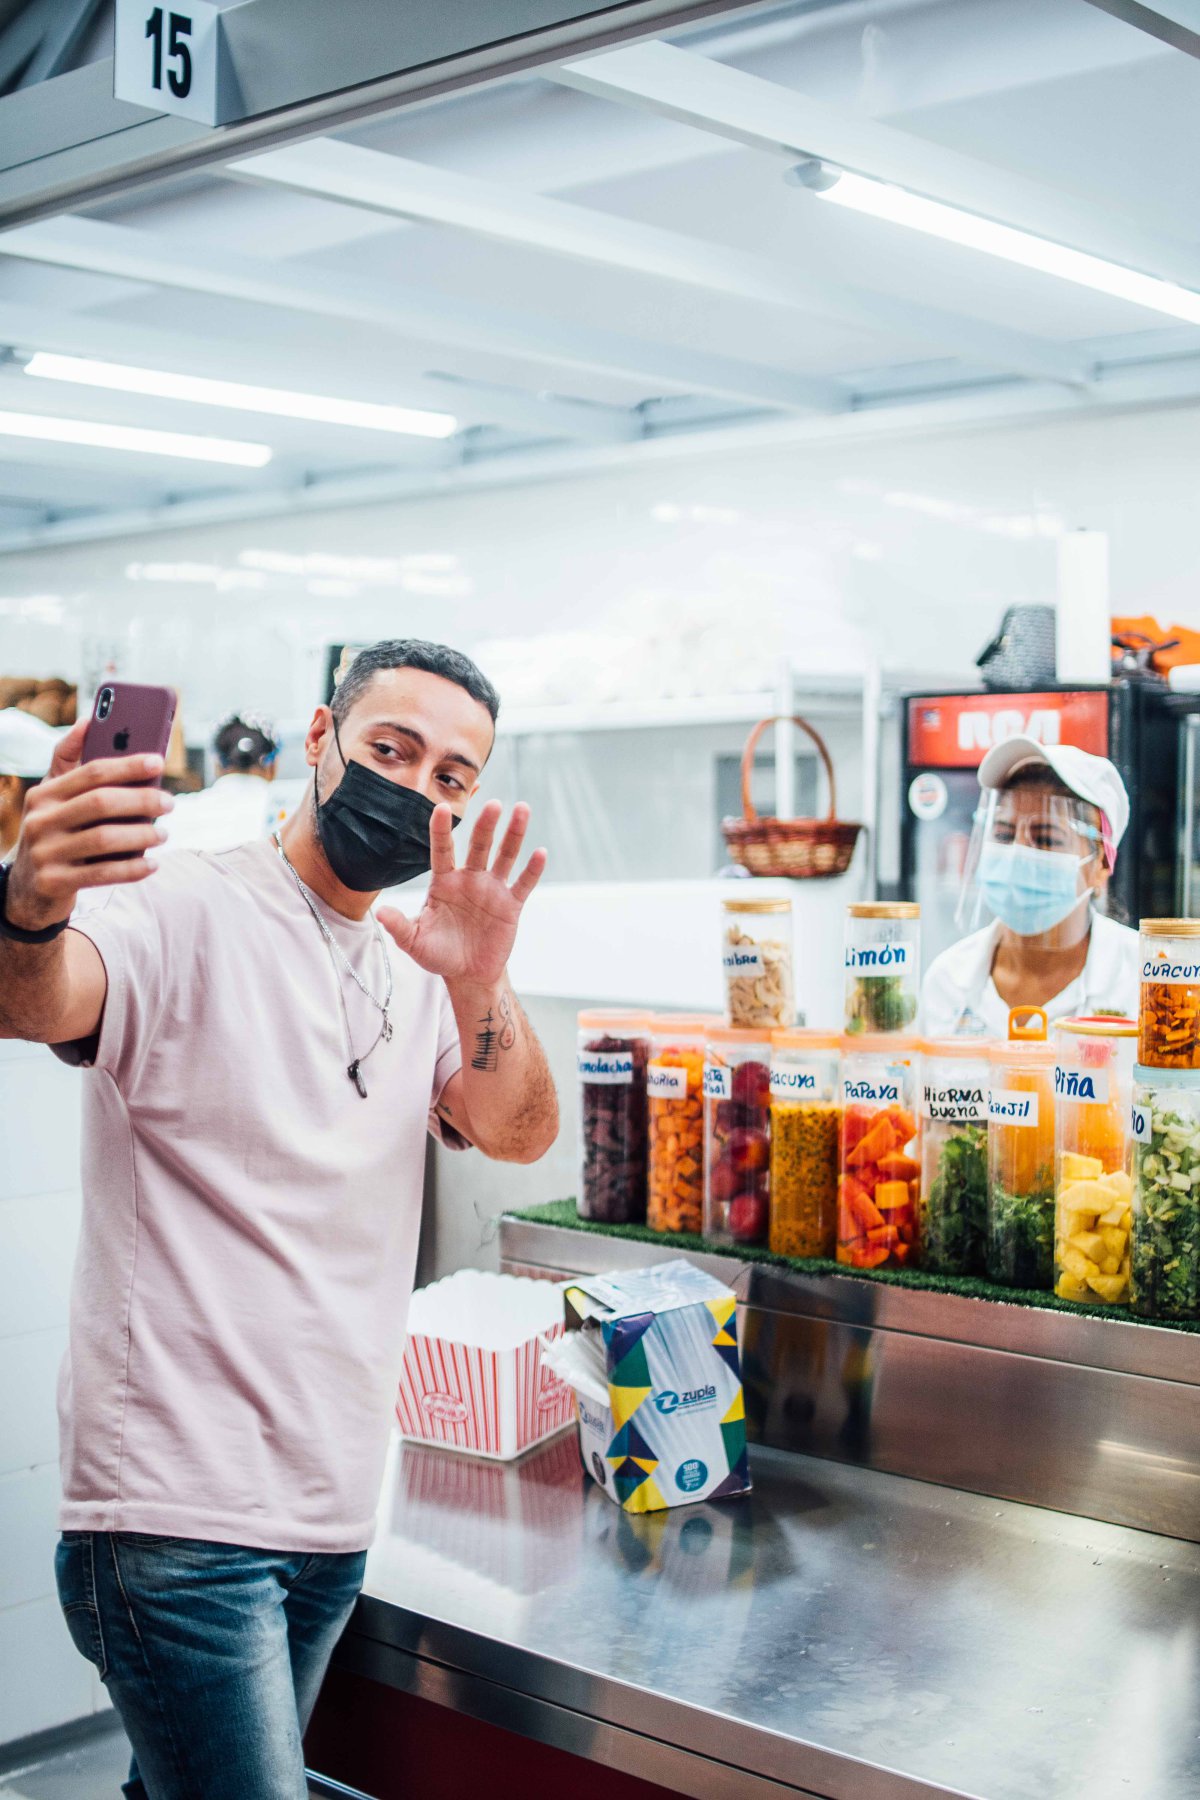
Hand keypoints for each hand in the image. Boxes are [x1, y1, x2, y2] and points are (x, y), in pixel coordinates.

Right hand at [4, 720, 172, 931]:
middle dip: (141, 800)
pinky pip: (103, 874)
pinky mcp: (54, 882)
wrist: (28, 886)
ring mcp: (45, 853)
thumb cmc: (55, 831)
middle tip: (169, 802)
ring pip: (103, 838)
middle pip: (100, 802)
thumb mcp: (54, 797)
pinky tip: (153, 864)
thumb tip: (88, 720)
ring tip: (163, 834)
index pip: (91, 772)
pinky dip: (133, 868)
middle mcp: (40, 820)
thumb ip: (70, 761)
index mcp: (44, 793)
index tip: (158, 761)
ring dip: (142, 835)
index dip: (127, 764)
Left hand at [376, 800, 545, 986]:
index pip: (441, 850)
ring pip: (504, 856)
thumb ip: (400, 926)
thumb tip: (380, 913)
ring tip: (522, 809)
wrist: (467, 974)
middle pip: (478, 845)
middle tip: (493, 804)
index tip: (440, 808)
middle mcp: (469, 878)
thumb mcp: (415, 942)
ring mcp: (492, 889)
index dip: (440, 830)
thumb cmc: (438, 954)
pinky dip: (532, 869)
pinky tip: (540, 853)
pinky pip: (523, 883)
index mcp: (444, 882)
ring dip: (514, 834)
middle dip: (485, 825)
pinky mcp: (510, 904)